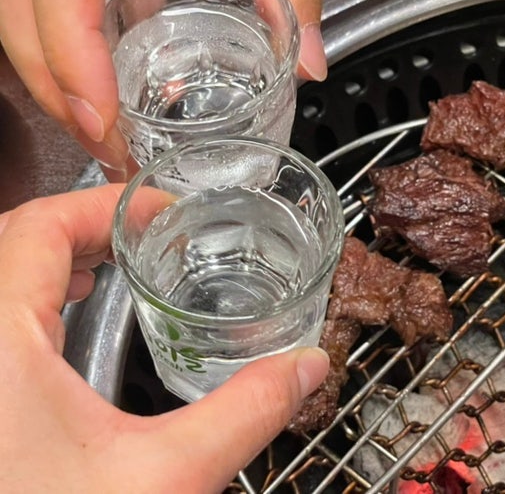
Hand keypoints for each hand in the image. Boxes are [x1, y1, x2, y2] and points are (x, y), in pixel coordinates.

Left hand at [0, 185, 328, 490]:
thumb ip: (246, 413)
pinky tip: (66, 323)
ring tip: (113, 264)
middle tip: (148, 234)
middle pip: (16, 239)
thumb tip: (307, 368)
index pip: (40, 226)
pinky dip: (32, 296)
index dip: (106, 205)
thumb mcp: (164, 480)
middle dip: (87, 225)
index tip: (161, 213)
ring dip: (56, 256)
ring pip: (1, 275)